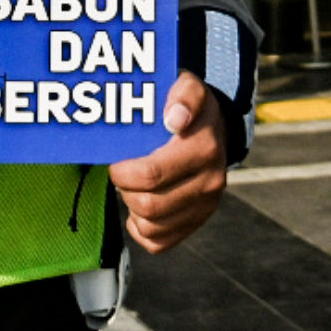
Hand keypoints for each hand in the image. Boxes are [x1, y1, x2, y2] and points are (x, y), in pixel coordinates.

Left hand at [108, 71, 229, 253]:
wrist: (214, 129)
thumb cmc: (189, 107)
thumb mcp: (188, 87)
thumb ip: (184, 94)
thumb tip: (175, 118)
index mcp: (204, 149)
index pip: (151, 175)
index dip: (123, 171)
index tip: (117, 159)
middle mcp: (209, 183)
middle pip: (148, 205)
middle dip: (124, 189)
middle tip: (120, 172)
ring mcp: (204, 207)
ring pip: (151, 226)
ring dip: (132, 207)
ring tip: (132, 186)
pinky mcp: (196, 223)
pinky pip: (158, 242)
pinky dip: (141, 228)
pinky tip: (140, 206)